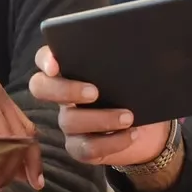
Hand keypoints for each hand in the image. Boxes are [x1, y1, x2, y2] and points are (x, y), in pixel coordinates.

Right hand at [29, 46, 170, 166]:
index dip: (45, 59)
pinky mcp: (79, 146)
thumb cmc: (137, 89)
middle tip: (94, 92)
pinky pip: (86, 148)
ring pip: (69, 121)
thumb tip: (150, 43)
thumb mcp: (136, 70)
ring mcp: (69, 121)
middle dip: (64, 89)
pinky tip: (131, 134)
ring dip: (101, 118)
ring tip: (128, 117)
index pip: (45, 58)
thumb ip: (131, 56)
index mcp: (72, 68)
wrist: (150, 125)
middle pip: (41, 88)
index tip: (56, 64)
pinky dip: (111, 142)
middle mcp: (63, 94)